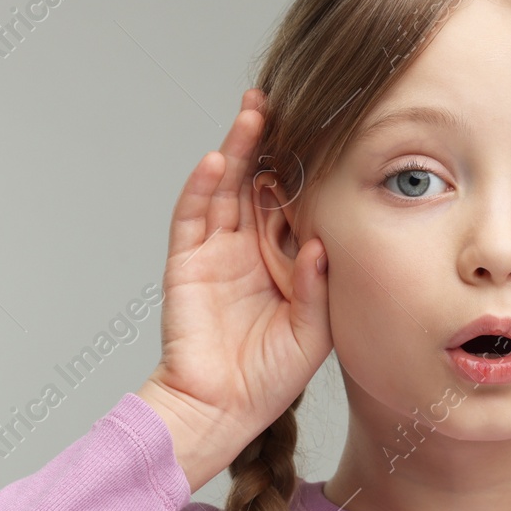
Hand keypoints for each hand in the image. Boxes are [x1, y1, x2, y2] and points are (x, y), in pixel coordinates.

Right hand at [137, 89, 330, 484]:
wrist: (222, 409)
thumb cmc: (269, 378)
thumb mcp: (313, 332)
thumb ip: (317, 288)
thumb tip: (320, 244)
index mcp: (282, 263)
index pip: (291, 203)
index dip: (303, 169)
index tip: (324, 133)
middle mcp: (249, 250)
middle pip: (257, 182)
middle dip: (269, 143)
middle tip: (284, 100)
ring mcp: (215, 253)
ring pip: (226, 188)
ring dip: (238, 150)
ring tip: (255, 113)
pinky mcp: (186, 264)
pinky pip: (193, 217)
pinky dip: (203, 187)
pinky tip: (219, 160)